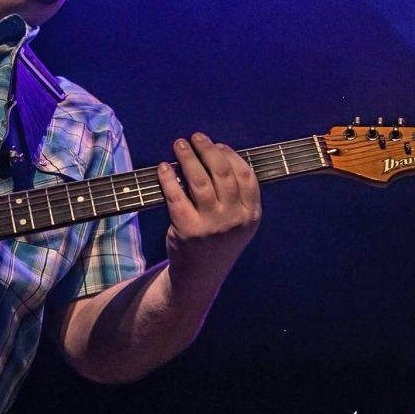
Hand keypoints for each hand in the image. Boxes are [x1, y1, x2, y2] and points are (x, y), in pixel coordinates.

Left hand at [158, 132, 260, 272]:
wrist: (199, 276)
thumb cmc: (216, 242)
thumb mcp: (237, 223)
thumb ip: (235, 195)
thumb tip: (217, 154)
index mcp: (251, 215)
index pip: (245, 175)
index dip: (230, 155)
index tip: (217, 145)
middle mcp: (234, 219)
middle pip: (222, 173)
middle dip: (207, 149)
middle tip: (196, 137)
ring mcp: (212, 226)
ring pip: (199, 180)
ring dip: (187, 157)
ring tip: (179, 145)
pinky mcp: (188, 230)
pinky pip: (176, 195)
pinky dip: (168, 177)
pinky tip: (163, 168)